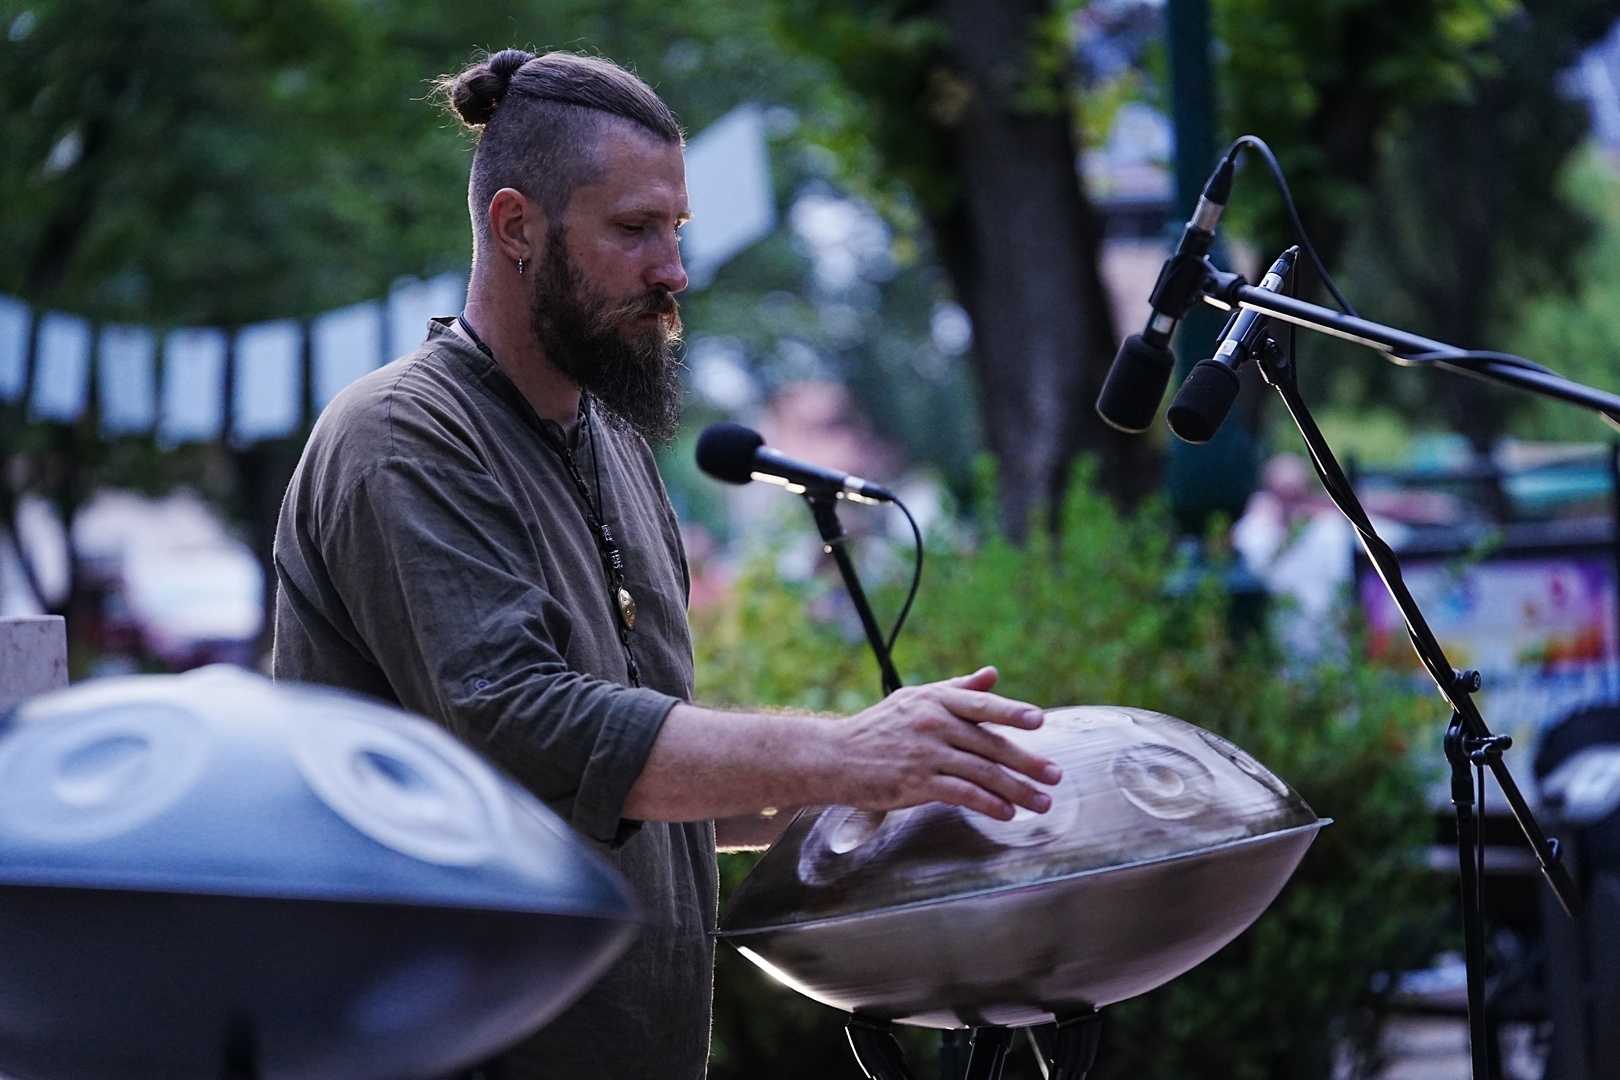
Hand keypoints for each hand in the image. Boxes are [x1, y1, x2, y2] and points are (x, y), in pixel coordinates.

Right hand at [823, 666, 1060, 820]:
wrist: (835, 756)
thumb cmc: (879, 728)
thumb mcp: (917, 699)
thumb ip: (958, 689)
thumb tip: (993, 674)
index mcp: (935, 700)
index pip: (980, 704)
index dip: (1011, 712)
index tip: (1039, 721)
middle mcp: (933, 724)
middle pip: (989, 744)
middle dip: (1027, 762)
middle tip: (1055, 775)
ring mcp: (925, 754)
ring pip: (982, 772)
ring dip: (1017, 790)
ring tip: (1041, 801)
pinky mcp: (917, 783)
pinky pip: (962, 794)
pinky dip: (988, 804)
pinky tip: (1007, 812)